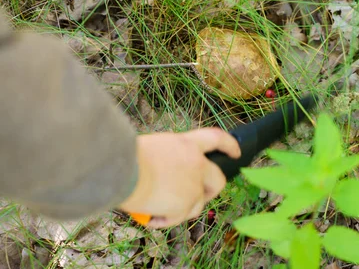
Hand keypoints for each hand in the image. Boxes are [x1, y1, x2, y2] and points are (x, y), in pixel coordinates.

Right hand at [118, 128, 240, 227]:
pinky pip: (178, 218)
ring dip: (182, 208)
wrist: (122, 170)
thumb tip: (166, 174)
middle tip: (201, 195)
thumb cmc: (128, 155)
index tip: (236, 152)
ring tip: (161, 207)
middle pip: (218, 180)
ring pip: (197, 204)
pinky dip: (164, 220)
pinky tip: (151, 216)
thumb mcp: (154, 148)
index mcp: (187, 143)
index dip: (229, 145)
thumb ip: (170, 158)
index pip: (216, 138)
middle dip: (212, 190)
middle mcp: (196, 164)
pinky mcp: (184, 206)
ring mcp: (193, 187)